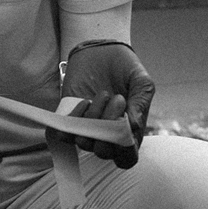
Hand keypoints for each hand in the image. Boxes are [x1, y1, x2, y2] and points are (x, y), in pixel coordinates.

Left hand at [60, 40, 154, 167]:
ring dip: (93, 119)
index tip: (126, 129)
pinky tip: (84, 101)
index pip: (126, 159)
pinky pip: (65, 133)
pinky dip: (73, 120)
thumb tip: (133, 126)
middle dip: (109, 128)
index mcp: (129, 132)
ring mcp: (88, 127)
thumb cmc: (125, 68)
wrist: (101, 49)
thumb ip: (141, 103)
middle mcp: (107, 135)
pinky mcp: (70, 117)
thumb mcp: (142, 82)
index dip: (125, 152)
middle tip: (118, 99)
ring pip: (84, 142)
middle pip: (103, 153)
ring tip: (103, 94)